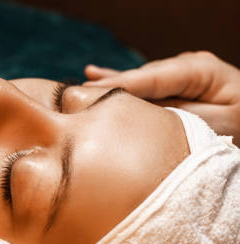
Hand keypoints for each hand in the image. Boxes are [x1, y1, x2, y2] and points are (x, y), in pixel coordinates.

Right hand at [84, 51, 239, 144]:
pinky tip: (93, 73)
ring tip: (76, 92)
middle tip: (73, 99)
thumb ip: (181, 119)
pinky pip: (141, 87)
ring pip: (137, 86)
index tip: (88, 93)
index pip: (149, 77)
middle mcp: (184, 69)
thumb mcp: (220, 125)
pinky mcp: (174, 89)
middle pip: (138, 80)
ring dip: (109, 91)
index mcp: (198, 71)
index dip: (117, 86)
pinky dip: (118, 85)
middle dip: (108, 89)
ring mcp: (178, 78)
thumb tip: (142, 117)